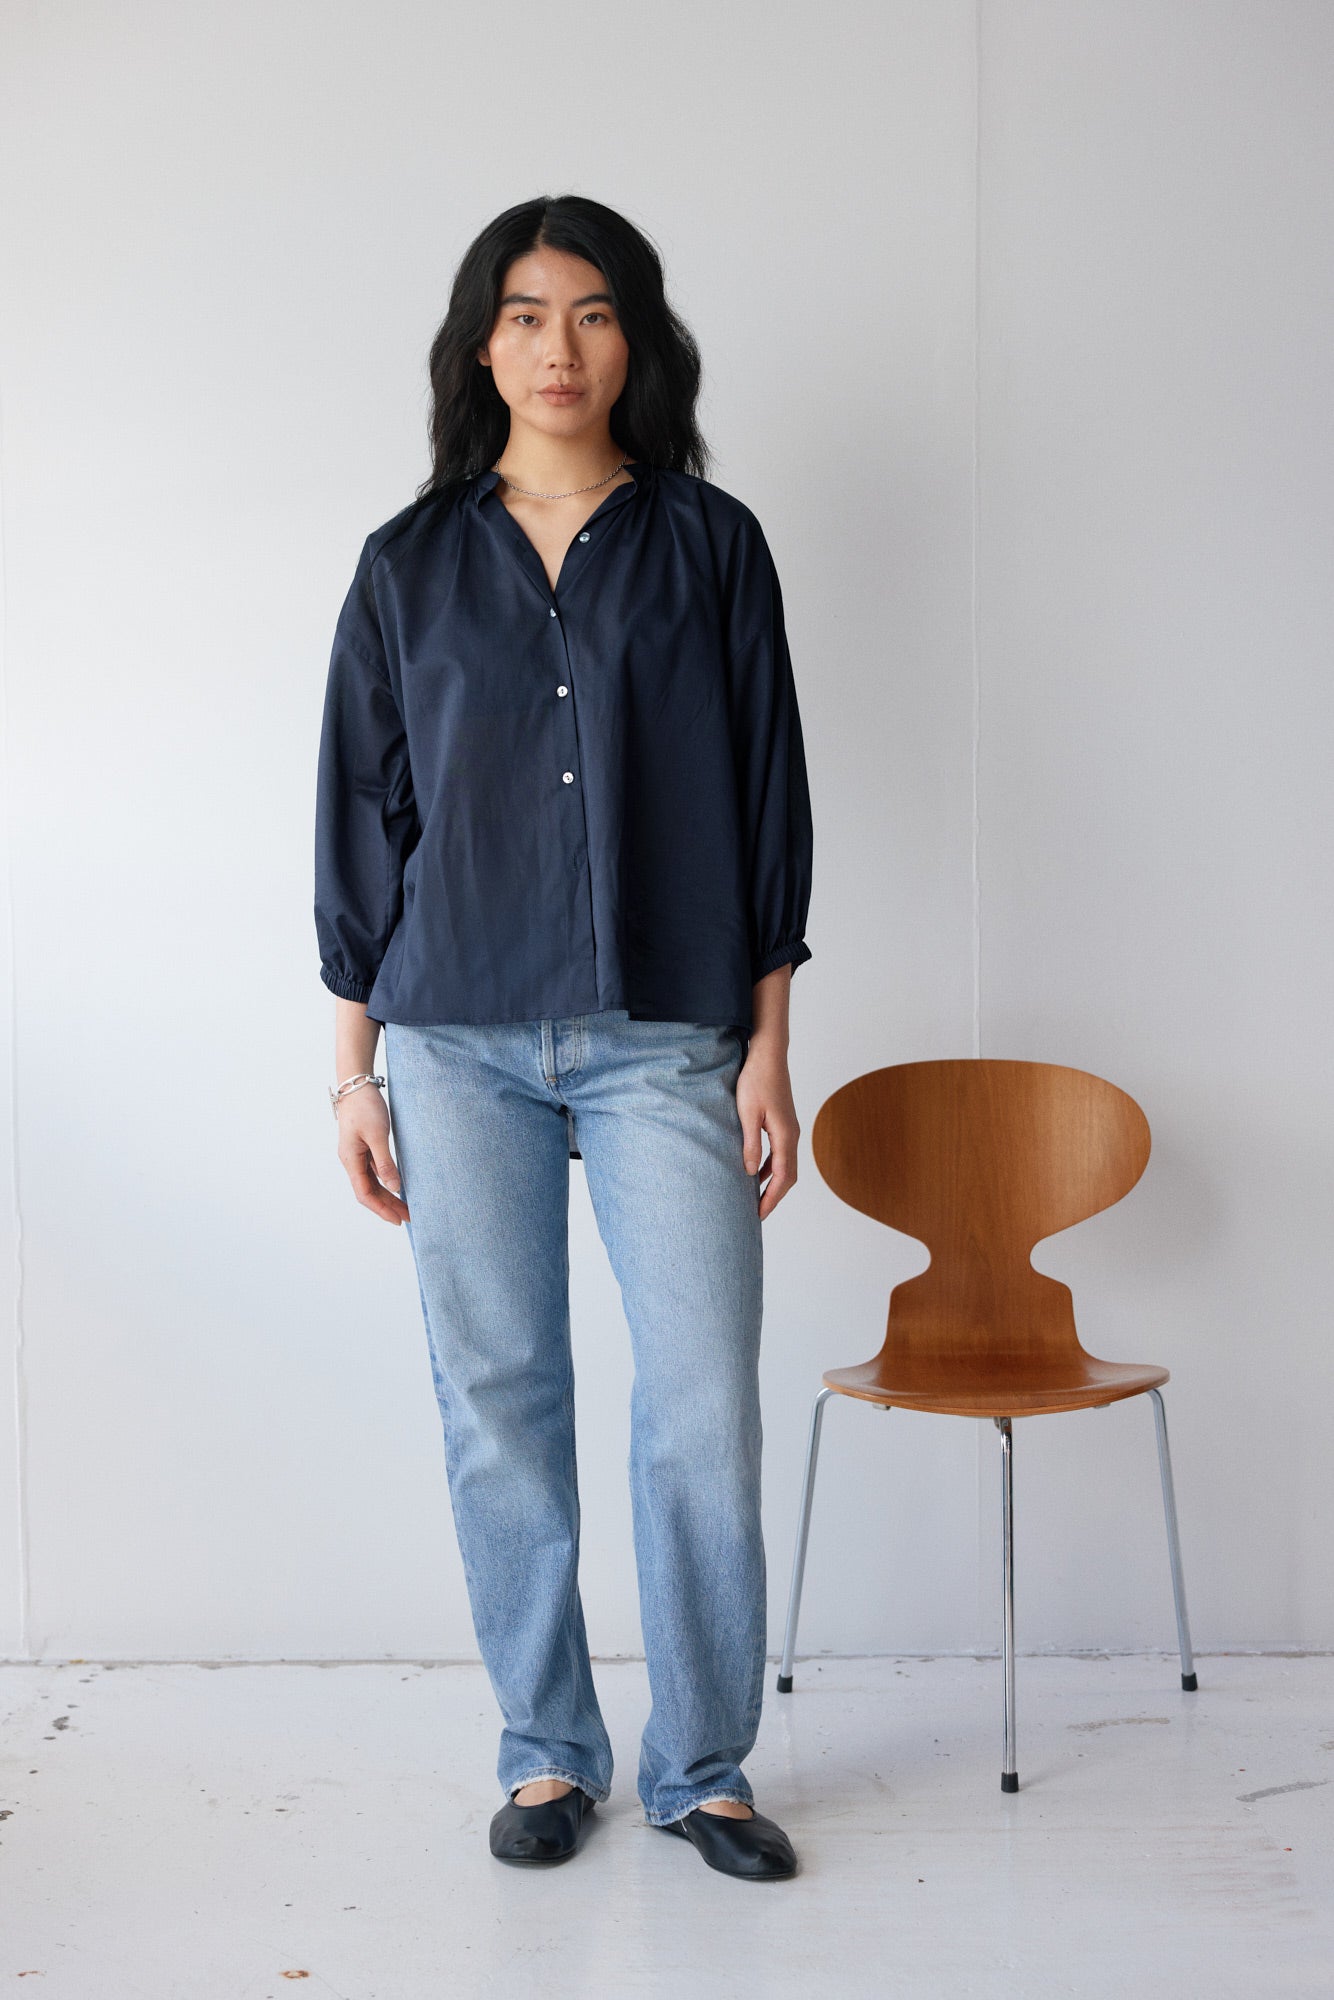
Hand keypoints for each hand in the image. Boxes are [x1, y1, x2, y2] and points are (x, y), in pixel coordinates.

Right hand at [336, 1085, 410, 1225]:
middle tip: (408, 1217)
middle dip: (387, 1206)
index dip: (381, 1209)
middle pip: (369, 1191)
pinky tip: (398, 1186)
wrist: (356, 1085)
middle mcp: (352, 1160)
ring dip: (388, 1196)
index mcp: (350, 1160)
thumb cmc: (365, 1107)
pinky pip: (375, 1171)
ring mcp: (357, 1154)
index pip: (365, 1194)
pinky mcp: (364, 1147)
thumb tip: (394, 1188)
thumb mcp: (378, 1135)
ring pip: (372, 1182)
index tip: (398, 1219)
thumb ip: (385, 1163)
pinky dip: (386, 1182)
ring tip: (406, 1207)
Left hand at [737, 1038, 799, 1219]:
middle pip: (788, 1176)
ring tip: (756, 1198)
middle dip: (774, 1196)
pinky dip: (770, 1168)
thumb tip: (749, 1173)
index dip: (771, 1198)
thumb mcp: (747, 1114)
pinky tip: (755, 1172)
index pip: (782, 1177)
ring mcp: (789, 1129)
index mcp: (785, 1136)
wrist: (768, 1055)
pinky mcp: (783, 1123)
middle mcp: (792, 1135)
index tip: (759, 1214)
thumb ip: (750, 1144)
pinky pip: (780, 1153)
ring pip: (785, 1165)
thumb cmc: (756, 1080)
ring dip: (772, 1183)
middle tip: (758, 1213)